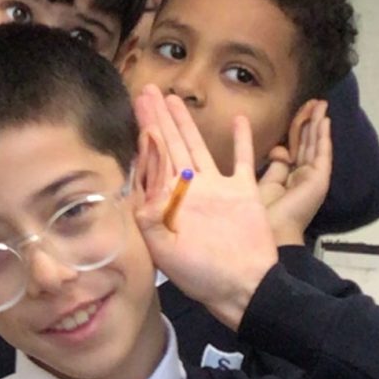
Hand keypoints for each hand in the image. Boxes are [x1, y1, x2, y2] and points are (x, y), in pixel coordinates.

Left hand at [132, 87, 278, 328]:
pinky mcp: (243, 193)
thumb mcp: (166, 251)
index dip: (144, 132)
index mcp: (171, 200)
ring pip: (198, 146)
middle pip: (171, 144)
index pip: (153, 158)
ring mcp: (218, 188)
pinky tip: (238, 119)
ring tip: (173, 99)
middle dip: (157, 118)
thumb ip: (150, 221)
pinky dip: (242, 140)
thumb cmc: (203, 275)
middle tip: (146, 91)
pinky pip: (241, 160)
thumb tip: (135, 193)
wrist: (244, 287)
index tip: (135, 108)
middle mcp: (191, 189)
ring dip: (186, 122)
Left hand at [259, 102, 333, 245]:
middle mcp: (303, 176)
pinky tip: (325, 121)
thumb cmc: (261, 213)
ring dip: (319, 123)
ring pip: (317, 144)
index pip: (295, 147)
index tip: (299, 111)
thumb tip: (279, 149)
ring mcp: (313, 177)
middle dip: (310, 121)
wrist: (269, 233)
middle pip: (308, 143)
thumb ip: (275, 165)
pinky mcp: (319, 179)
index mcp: (290, 178)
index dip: (297, 129)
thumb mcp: (264, 183)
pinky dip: (324, 136)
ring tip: (322, 104)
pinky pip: (323, 153)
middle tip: (315, 101)